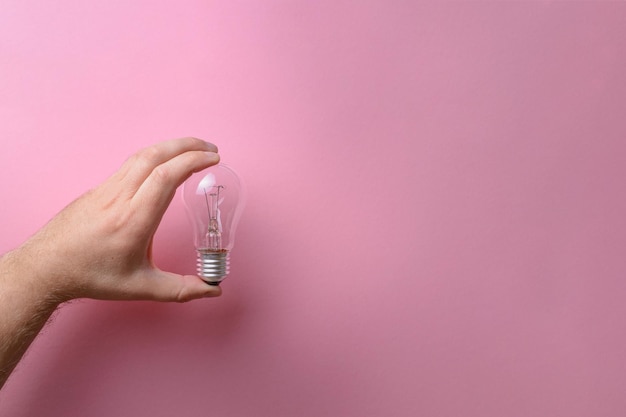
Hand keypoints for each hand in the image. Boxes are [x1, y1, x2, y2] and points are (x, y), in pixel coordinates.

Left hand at [12, 137, 221, 302]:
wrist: (46, 267)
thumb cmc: (91, 276)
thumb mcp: (140, 287)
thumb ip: (180, 289)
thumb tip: (213, 291)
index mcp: (134, 219)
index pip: (166, 176)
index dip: (192, 161)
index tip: (213, 158)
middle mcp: (120, 197)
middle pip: (155, 155)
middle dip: (187, 145)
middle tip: (211, 147)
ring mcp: (107, 189)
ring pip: (141, 155)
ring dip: (171, 146)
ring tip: (193, 149)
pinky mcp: (99, 188)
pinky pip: (130, 164)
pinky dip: (154, 156)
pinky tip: (164, 163)